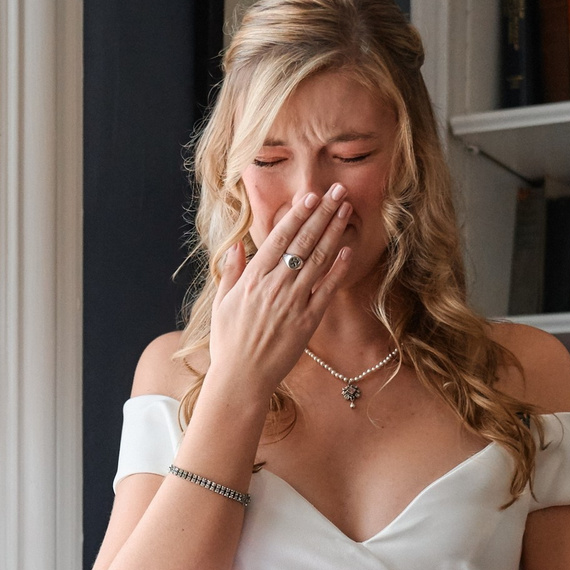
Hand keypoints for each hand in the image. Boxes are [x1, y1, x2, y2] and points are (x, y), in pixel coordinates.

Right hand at [201, 187, 357, 406]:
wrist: (242, 378)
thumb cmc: (228, 343)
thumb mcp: (222, 304)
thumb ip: (231, 272)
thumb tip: (236, 246)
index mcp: (252, 279)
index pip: (278, 239)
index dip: (296, 215)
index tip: (310, 196)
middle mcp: (274, 286)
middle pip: (302, 242)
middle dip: (321, 214)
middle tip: (337, 191)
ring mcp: (292, 303)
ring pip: (317, 260)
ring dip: (333, 233)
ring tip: (346, 210)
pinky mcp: (307, 322)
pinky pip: (326, 290)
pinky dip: (337, 269)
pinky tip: (348, 250)